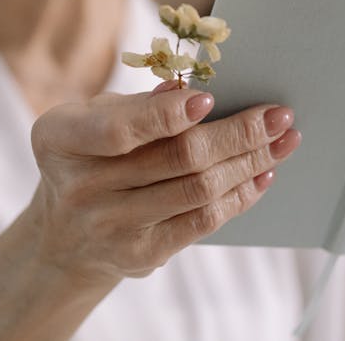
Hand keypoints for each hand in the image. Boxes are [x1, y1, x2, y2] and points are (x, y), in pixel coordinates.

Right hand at [29, 80, 300, 283]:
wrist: (63, 238)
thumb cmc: (90, 157)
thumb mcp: (93, 119)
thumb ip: (138, 105)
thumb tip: (187, 89)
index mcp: (60, 137)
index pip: (118, 129)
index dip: (167, 116)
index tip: (211, 99)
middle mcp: (80, 186)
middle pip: (177, 159)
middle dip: (238, 135)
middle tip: (279, 116)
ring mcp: (111, 227)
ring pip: (200, 190)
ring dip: (251, 163)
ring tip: (284, 142)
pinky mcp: (142, 255)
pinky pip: (204, 221)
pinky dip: (241, 195)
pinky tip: (263, 174)